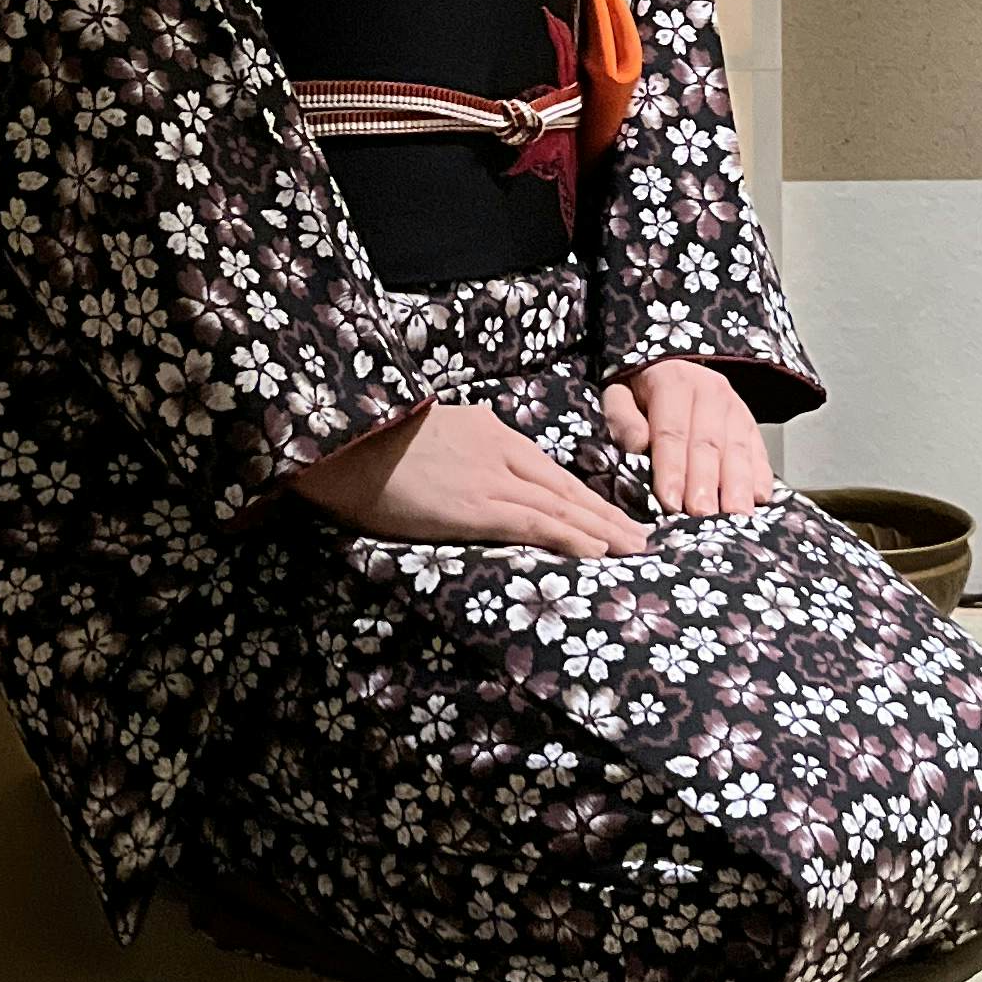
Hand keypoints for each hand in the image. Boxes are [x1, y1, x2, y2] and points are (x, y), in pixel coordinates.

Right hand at [288, 403, 650, 561]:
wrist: (340, 439)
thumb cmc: (369, 441)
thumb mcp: (425, 432)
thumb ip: (457, 450)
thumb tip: (466, 476)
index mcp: (487, 431)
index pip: (547, 469)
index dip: (582, 495)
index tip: (608, 514)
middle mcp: (497, 450)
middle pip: (565, 486)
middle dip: (605, 513)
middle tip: (641, 536)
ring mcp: (487, 478)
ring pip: (559, 506)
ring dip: (602, 529)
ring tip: (634, 548)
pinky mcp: (473, 506)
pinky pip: (532, 523)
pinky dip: (570, 536)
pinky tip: (597, 550)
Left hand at [602, 360, 773, 519]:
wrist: (671, 368)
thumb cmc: (641, 394)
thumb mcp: (619, 395)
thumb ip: (622, 418)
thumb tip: (637, 445)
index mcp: (673, 382)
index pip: (672, 432)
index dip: (672, 469)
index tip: (670, 501)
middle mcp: (710, 391)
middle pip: (708, 444)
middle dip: (706, 484)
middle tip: (702, 515)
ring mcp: (735, 407)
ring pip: (737, 451)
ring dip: (737, 487)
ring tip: (735, 516)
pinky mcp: (751, 425)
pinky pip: (759, 452)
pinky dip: (760, 478)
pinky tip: (759, 500)